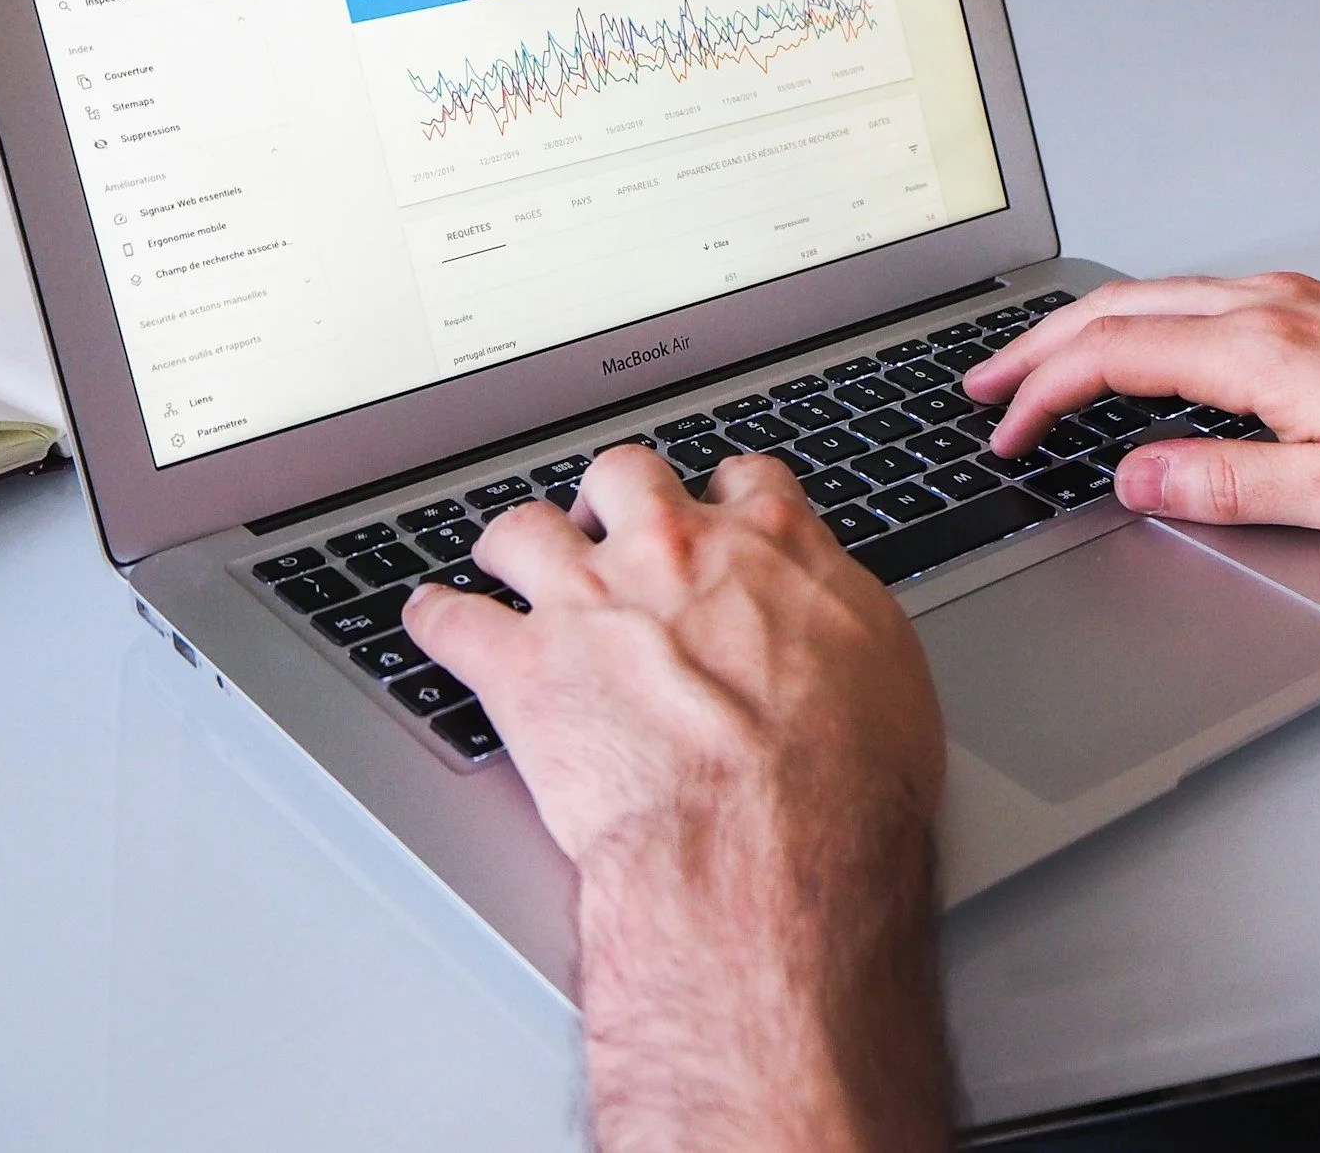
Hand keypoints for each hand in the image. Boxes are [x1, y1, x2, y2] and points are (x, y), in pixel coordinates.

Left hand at [405, 448, 949, 1152]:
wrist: (768, 845)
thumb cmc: (844, 780)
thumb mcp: (888, 674)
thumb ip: (844, 618)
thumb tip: (835, 614)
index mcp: (771, 547)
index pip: (746, 481)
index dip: (724, 493)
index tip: (717, 508)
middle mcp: (674, 553)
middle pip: (625, 475)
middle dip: (612, 495)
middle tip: (607, 524)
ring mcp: (591, 602)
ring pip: (524, 528)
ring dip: (514, 543)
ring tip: (506, 557)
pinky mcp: (523, 668)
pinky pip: (452, 622)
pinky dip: (434, 619)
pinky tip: (430, 618)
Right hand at [964, 273, 1319, 547]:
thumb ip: (1226, 484)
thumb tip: (1135, 476)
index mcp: (1269, 346)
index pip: (1116, 354)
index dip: (1044, 393)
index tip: (1005, 432)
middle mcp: (1280, 305)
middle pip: (1124, 307)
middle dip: (1040, 346)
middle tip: (984, 385)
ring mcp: (1305, 300)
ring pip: (1163, 296)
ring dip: (1089, 329)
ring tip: (1041, 367)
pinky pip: (1205, 300)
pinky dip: (1145, 322)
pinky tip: (1146, 350)